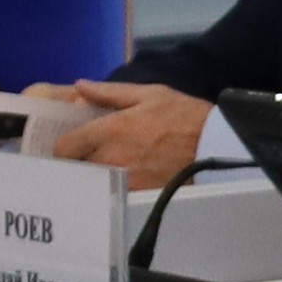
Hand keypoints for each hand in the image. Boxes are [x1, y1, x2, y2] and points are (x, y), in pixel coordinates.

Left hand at [43, 81, 207, 191]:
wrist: (218, 145)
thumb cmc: (185, 116)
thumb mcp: (150, 94)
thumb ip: (109, 92)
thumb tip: (79, 87)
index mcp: (110, 129)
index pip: (64, 147)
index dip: (65, 145)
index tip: (73, 142)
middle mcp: (111, 157)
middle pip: (75, 166)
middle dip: (80, 159)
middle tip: (92, 152)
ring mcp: (123, 179)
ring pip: (92, 180)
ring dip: (96, 173)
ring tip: (112, 163)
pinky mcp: (137, 194)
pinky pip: (113, 191)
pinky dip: (114, 185)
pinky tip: (128, 175)